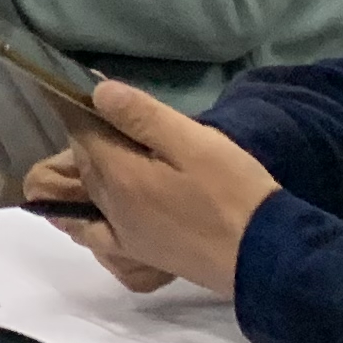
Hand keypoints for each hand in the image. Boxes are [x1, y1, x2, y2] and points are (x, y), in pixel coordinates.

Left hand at [58, 78, 282, 297]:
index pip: (82, 131)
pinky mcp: (138, 253)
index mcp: (120, 173)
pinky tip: (88, 210)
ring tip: (108, 150)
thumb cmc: (232, 191)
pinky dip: (80, 218)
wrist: (262, 255)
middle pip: (83, 160)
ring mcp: (121, 233)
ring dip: (87, 168)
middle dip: (88, 134)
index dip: (79, 106)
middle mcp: (109, 205)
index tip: (85, 88)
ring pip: (87, 191)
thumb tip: (98, 92)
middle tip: (111, 113)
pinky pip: (93, 233)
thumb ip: (142, 117)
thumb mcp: (194, 142)